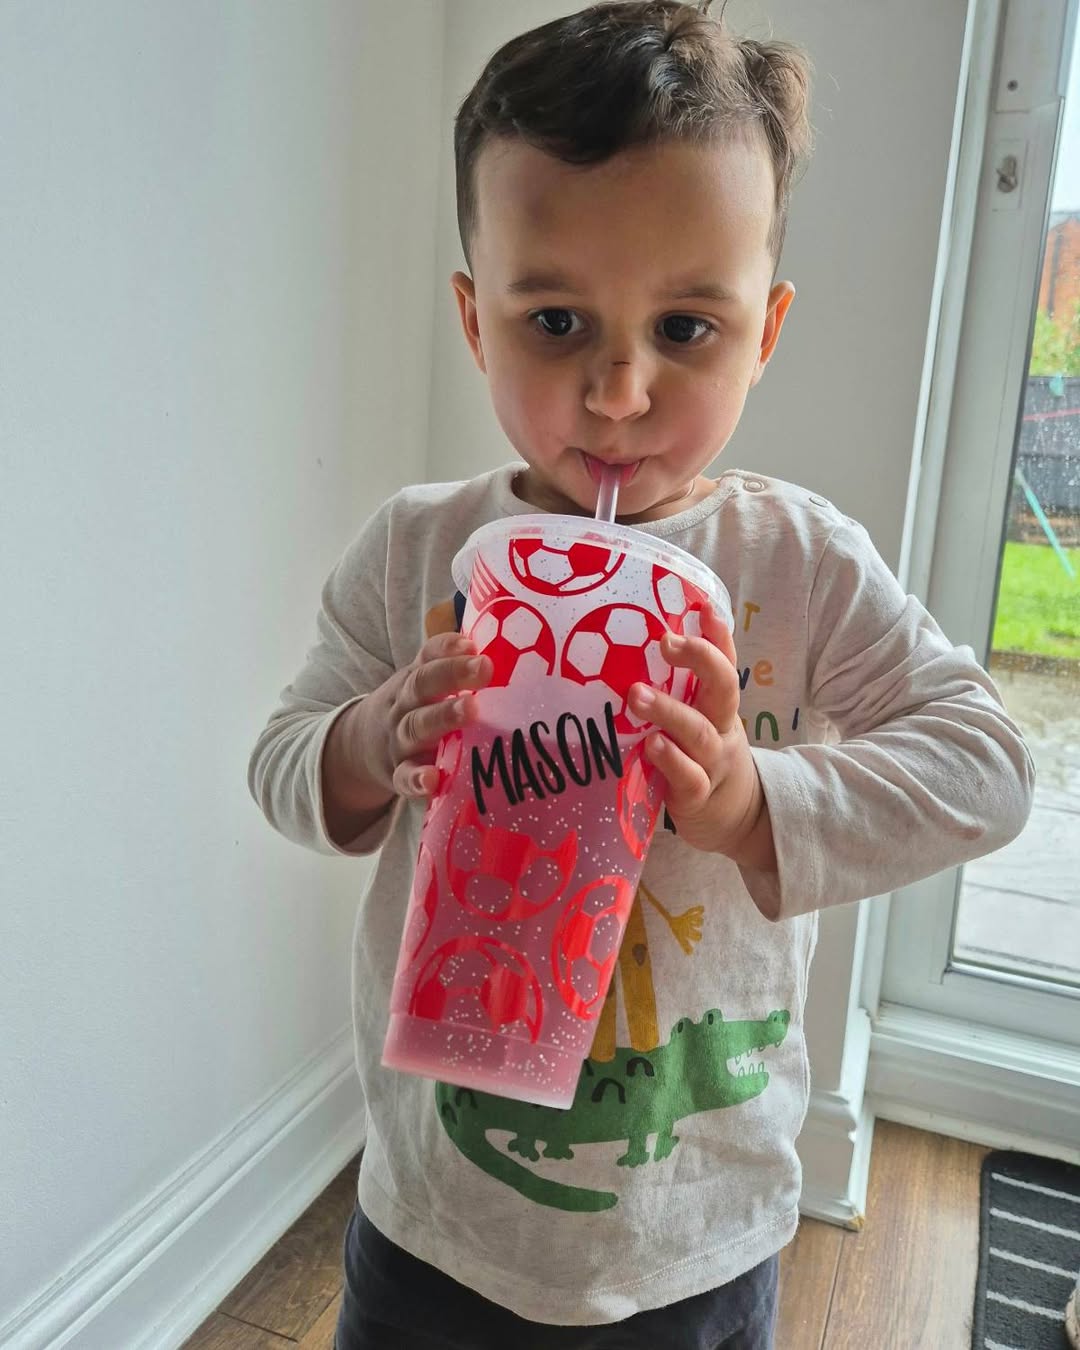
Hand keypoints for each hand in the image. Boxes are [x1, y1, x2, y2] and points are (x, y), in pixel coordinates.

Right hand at [361, 631, 492, 798]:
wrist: (358, 746)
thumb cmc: (411, 710)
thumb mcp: (421, 685)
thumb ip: (454, 669)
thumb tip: (509, 649)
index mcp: (414, 679)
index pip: (428, 656)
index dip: (448, 647)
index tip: (472, 644)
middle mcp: (404, 704)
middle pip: (422, 684)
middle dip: (453, 674)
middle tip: (485, 668)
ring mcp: (399, 739)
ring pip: (416, 725)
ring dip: (443, 716)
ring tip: (471, 709)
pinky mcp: (396, 774)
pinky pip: (404, 777)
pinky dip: (417, 779)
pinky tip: (432, 779)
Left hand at [626, 604, 774, 868]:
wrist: (736, 820)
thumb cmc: (704, 758)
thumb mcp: (702, 721)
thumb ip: (680, 691)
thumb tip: (639, 645)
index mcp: (719, 706)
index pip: (725, 662)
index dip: (718, 635)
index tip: (704, 606)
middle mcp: (722, 728)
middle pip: (724, 687)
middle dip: (700, 660)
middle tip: (666, 641)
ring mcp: (713, 763)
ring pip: (699, 733)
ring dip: (669, 711)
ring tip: (637, 695)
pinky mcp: (698, 797)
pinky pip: (688, 777)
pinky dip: (671, 761)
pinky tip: (651, 746)